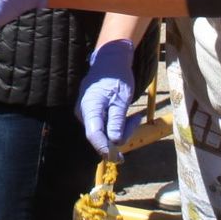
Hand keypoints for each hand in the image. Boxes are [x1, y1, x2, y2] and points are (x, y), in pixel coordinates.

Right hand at [77, 40, 136, 158]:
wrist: (110, 61)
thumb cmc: (117, 77)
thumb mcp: (121, 99)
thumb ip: (117, 121)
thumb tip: (115, 143)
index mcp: (89, 108)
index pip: (94, 135)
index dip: (105, 149)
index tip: (119, 158)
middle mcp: (84, 112)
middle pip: (100, 135)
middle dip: (119, 135)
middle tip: (136, 121)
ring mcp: (87, 112)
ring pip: (104, 131)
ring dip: (121, 129)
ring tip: (134, 116)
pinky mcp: (92, 112)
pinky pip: (104, 125)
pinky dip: (117, 124)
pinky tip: (128, 116)